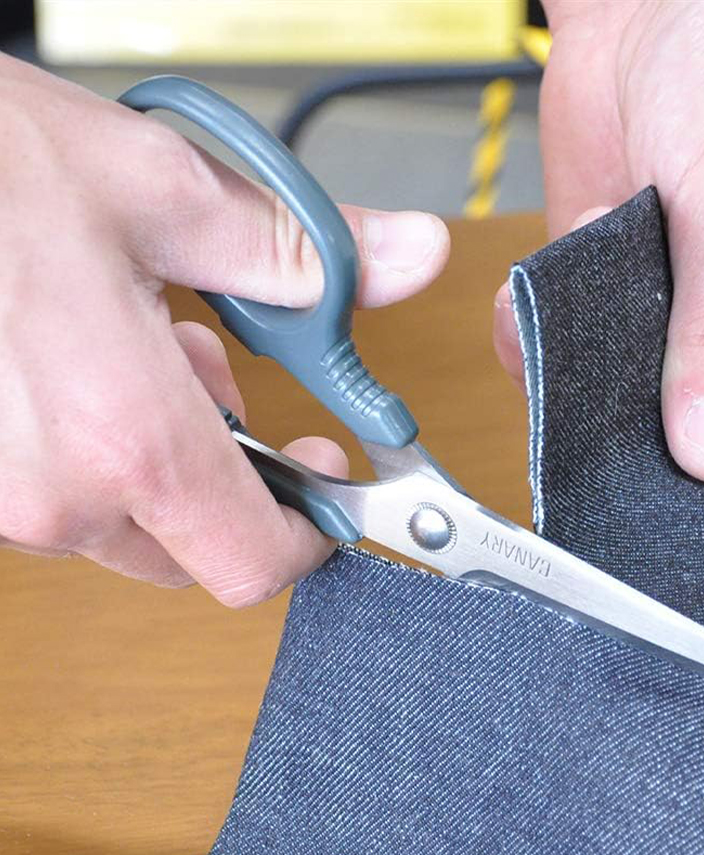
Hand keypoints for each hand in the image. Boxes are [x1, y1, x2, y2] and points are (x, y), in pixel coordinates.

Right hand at [0, 57, 448, 604]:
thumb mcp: (167, 191)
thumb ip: (305, 251)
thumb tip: (411, 254)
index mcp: (132, 439)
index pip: (258, 563)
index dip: (311, 533)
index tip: (326, 481)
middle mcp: (59, 493)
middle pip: (198, 549)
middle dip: (233, 476)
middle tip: (227, 382)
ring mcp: (0, 498)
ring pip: (128, 523)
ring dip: (162, 456)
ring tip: (147, 349)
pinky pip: (62, 496)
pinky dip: (98, 449)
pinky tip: (85, 363)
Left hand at [494, 0, 703, 482]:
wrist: (648, 6)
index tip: (677, 523)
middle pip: (696, 458)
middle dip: (643, 454)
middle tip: (596, 436)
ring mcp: (666, 336)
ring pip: (618, 420)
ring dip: (581, 390)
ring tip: (569, 333)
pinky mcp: (603, 308)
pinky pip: (563, 364)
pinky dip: (538, 342)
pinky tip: (537, 303)